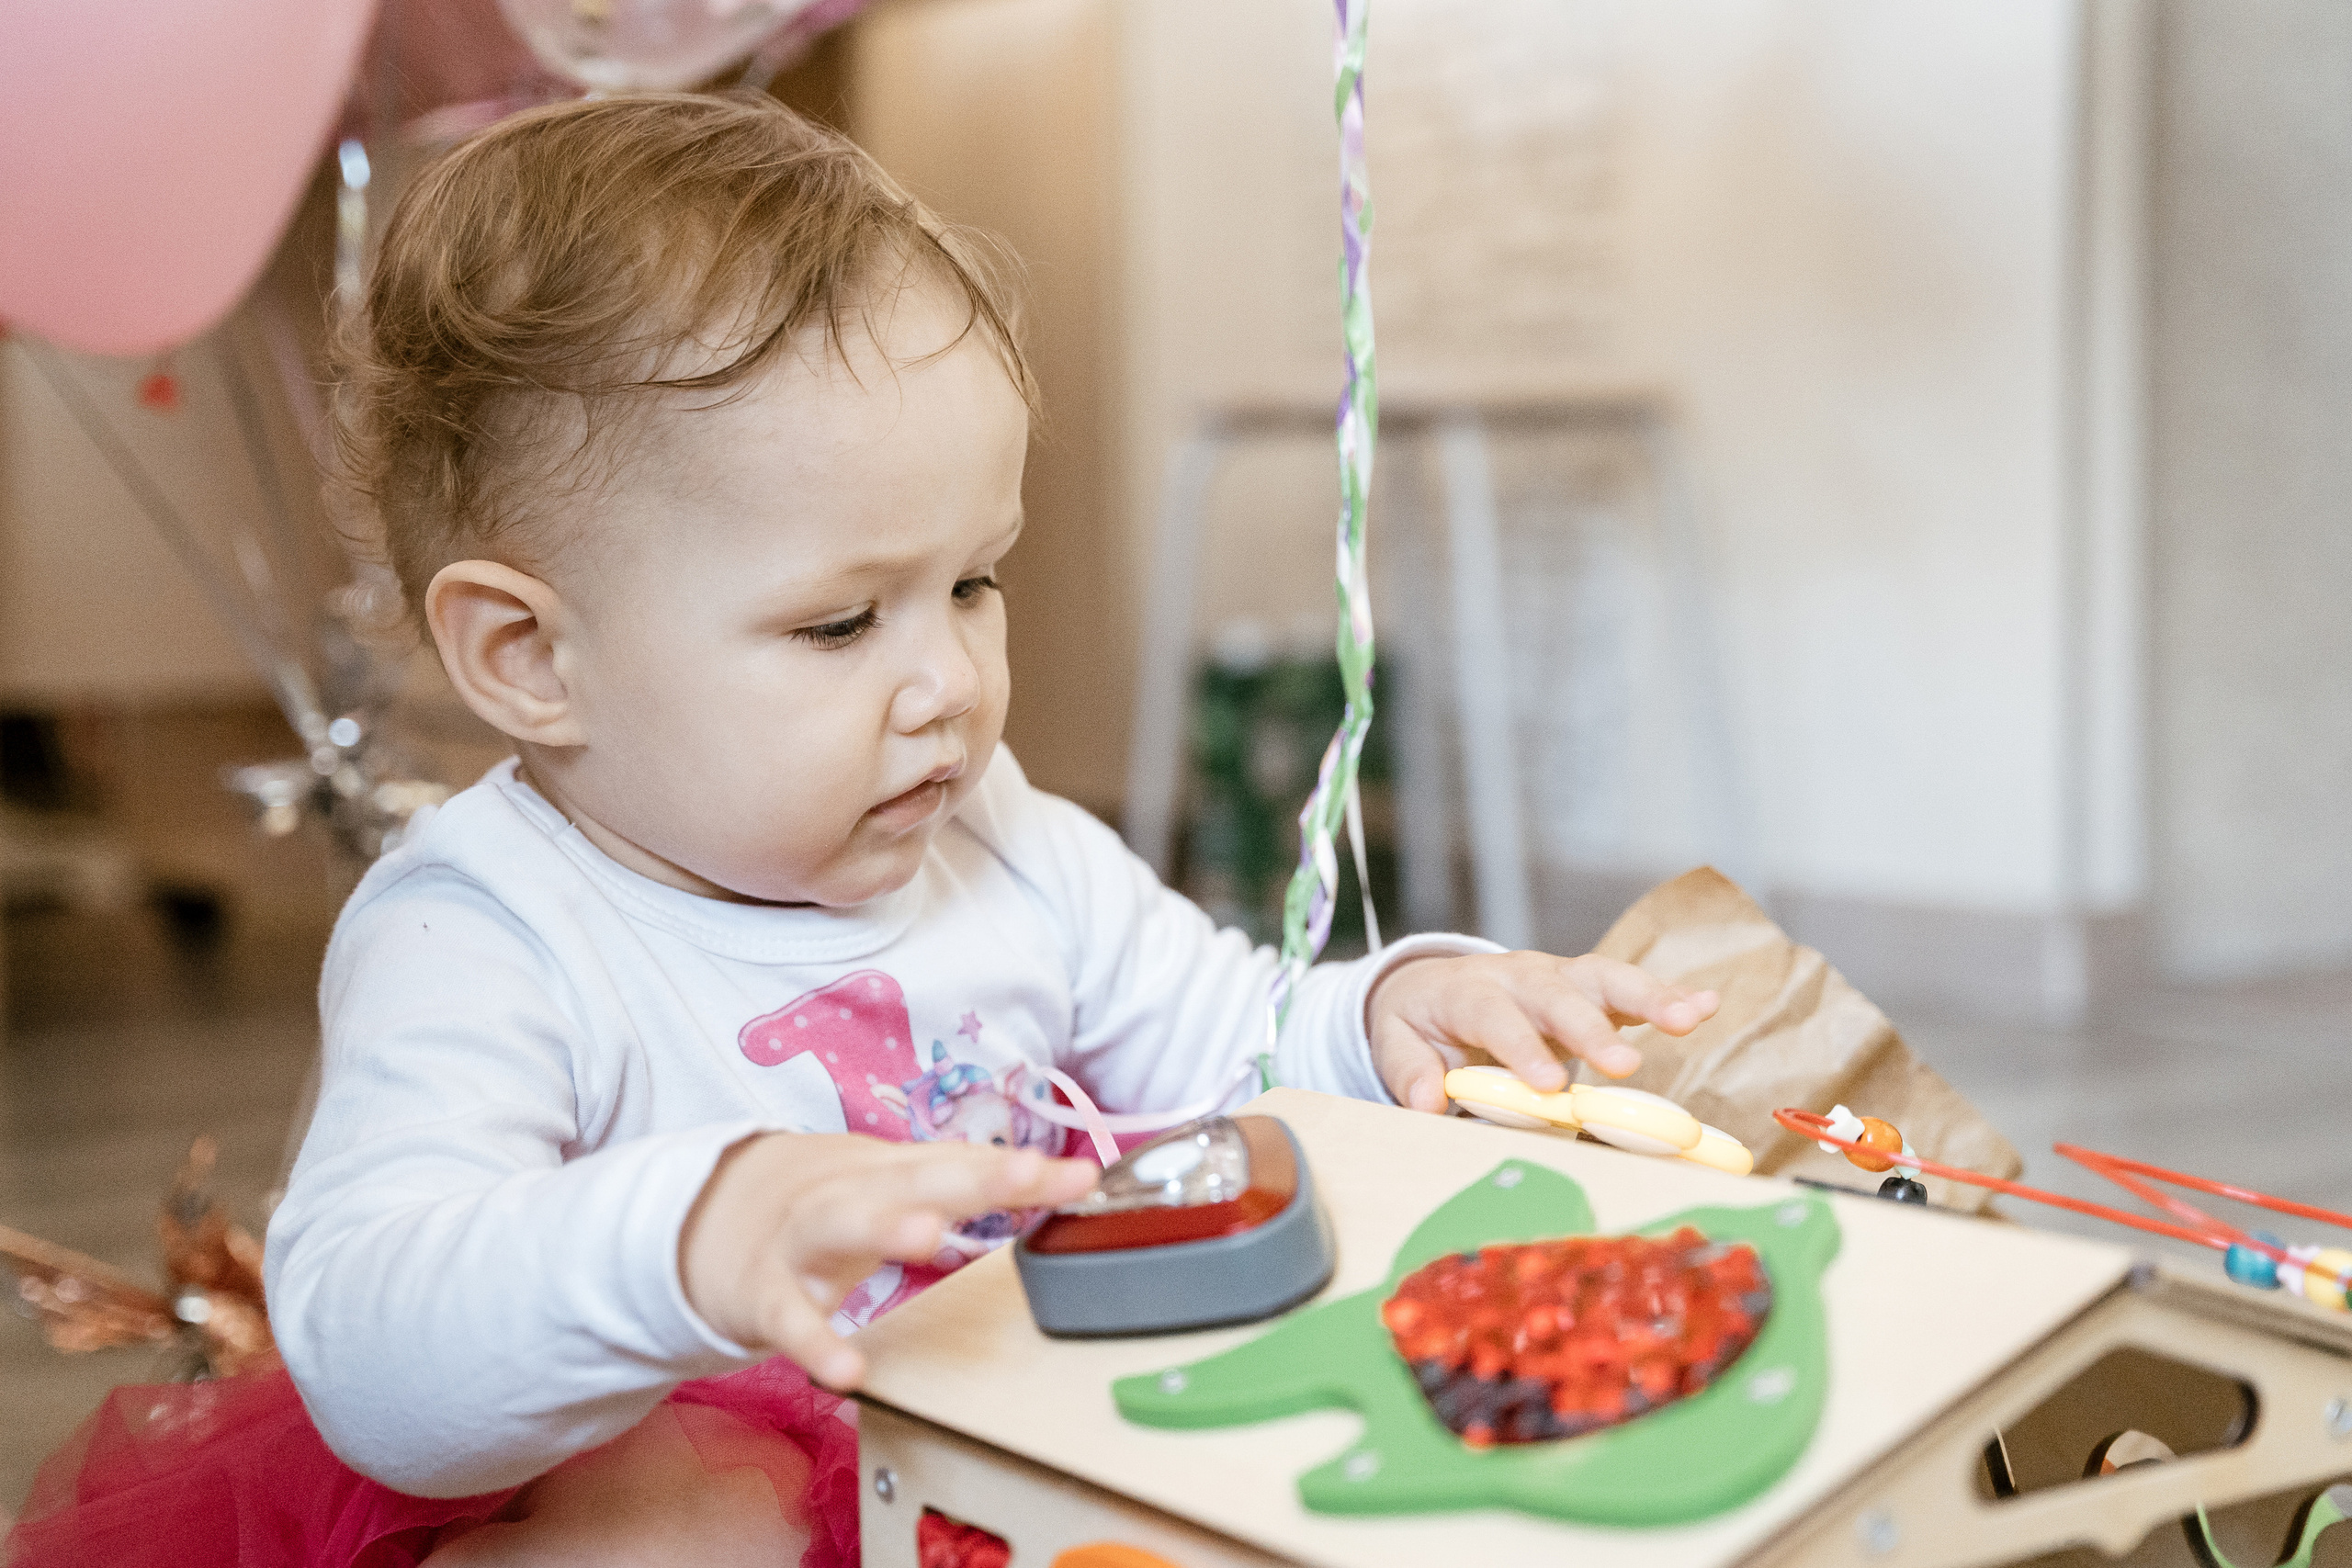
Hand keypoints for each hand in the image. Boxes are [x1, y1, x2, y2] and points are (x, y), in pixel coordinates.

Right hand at [679, 1134, 1096, 1388]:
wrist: (707, 1218)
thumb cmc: (823, 1203)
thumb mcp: (890, 1183)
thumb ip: (966, 1182)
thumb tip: (1063, 1181)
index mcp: (889, 1170)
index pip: (966, 1163)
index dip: (1025, 1170)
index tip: (1085, 1177)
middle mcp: (850, 1192)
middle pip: (911, 1177)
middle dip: (969, 1176)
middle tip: (1024, 1176)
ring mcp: (802, 1239)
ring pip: (843, 1223)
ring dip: (885, 1225)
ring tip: (928, 1239)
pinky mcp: (765, 1293)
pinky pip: (791, 1320)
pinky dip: (817, 1342)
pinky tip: (849, 1370)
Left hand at [1367, 951, 1718, 1113]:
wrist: (1433, 985)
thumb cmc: (1421, 1023)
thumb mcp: (1397, 1041)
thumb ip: (1409, 1070)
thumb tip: (1425, 1101)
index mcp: (1470, 991)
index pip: (1496, 1017)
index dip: (1523, 1049)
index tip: (1548, 1086)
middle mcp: (1520, 976)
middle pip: (1558, 994)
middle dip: (1592, 1030)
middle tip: (1624, 1068)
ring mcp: (1559, 977)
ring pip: (1604, 979)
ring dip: (1648, 997)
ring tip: (1690, 1019)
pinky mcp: (1588, 988)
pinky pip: (1630, 987)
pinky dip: (1669, 994)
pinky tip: (1707, 1005)